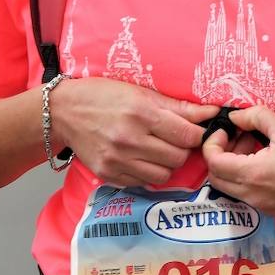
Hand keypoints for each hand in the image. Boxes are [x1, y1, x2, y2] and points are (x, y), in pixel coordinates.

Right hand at [51, 78, 218, 187]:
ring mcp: (118, 160)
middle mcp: (130, 139)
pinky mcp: (108, 174)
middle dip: (181, 149)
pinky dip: (147, 173)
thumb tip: (211, 112)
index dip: (196, 134)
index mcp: (141, 114)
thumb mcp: (141, 92)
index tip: (193, 131)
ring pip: (163, 175)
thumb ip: (177, 106)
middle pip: (178, 157)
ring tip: (158, 150)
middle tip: (174, 139)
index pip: (187, 135)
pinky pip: (142, 182)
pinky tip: (140, 158)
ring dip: (166, 164)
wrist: (63, 111)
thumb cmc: (104, 95)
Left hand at [202, 106, 274, 215]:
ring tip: (254, 144)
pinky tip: (266, 159)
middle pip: (216, 178)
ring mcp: (263, 206)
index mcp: (255, 175)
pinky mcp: (273, 209)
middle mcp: (254, 196)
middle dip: (220, 155)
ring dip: (233, 166)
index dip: (212, 143)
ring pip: (230, 188)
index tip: (225, 129)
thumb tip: (235, 116)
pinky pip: (246, 194)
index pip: (214, 163)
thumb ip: (255, 117)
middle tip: (238, 136)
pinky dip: (246, 177)